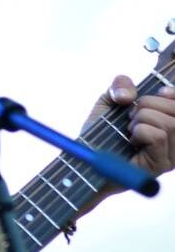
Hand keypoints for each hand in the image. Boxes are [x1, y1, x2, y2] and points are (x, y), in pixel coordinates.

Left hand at [78, 75, 174, 212]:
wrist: (86, 160)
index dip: (174, 94)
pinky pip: (158, 137)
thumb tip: (128, 96)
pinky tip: (131, 140)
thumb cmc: (100, 132)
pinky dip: (140, 132)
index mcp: (170, 124)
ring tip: (129, 130)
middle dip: (147, 105)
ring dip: (141, 120)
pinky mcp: (161, 165)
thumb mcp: (108, 101)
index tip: (161, 91)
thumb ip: (120, 86)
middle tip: (130, 117)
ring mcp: (171, 155)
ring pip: (169, 123)